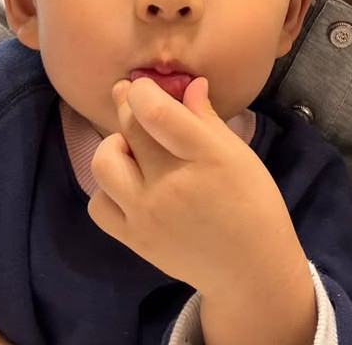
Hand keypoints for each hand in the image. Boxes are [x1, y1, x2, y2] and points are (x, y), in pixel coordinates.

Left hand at [88, 77, 306, 296]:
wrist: (248, 268)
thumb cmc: (251, 202)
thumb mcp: (239, 154)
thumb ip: (208, 118)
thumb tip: (189, 83)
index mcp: (205, 156)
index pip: (155, 112)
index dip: (141, 90)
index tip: (143, 85)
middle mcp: (171, 183)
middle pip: (130, 129)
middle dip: (126, 104)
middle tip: (132, 98)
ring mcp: (148, 214)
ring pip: (104, 163)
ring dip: (114, 145)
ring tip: (133, 147)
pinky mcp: (134, 239)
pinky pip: (99, 203)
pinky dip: (108, 188)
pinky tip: (129, 183)